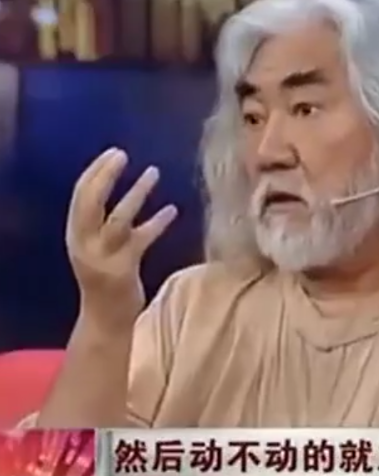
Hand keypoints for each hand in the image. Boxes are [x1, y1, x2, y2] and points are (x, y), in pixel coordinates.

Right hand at [66, 148, 177, 325]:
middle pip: (91, 203)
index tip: (114, 152)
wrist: (106, 320)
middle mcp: (83, 244)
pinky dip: (157, 223)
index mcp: (75, 235)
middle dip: (105, 176)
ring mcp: (102, 258)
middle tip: (123, 154)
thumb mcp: (99, 247)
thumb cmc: (107, 277)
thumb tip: (127, 189)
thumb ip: (105, 223)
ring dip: (136, 193)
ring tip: (154, 172)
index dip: (96, 172)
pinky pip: (142, 240)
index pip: (80, 196)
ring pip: (117, 219)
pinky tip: (173, 210)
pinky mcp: (123, 271)